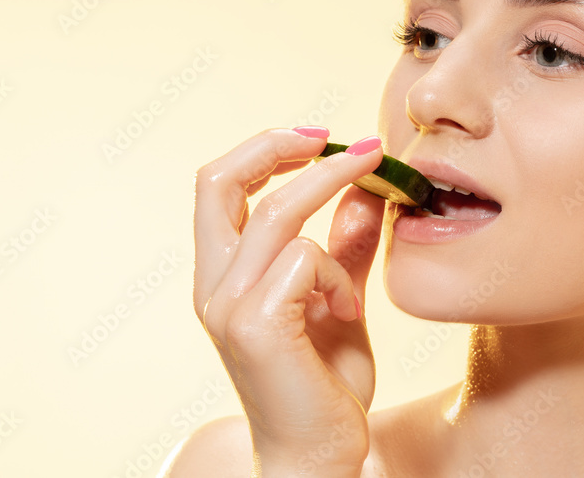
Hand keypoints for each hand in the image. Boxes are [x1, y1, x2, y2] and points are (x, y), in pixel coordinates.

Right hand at [193, 128, 385, 475]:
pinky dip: (339, 274)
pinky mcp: (255, 327)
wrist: (319, 457)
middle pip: (217, 180)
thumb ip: (347, 249)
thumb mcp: (340, 300)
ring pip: (277, 214)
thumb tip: (364, 192)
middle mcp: (212, 286)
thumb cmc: (325, 384)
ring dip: (334, 206)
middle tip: (342, 142)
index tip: (322, 137)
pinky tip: (350, 311)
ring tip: (372, 227)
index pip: (217, 185)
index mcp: (222, 274)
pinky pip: (305, 260)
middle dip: (278, 145)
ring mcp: (227, 307)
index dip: (265, 148)